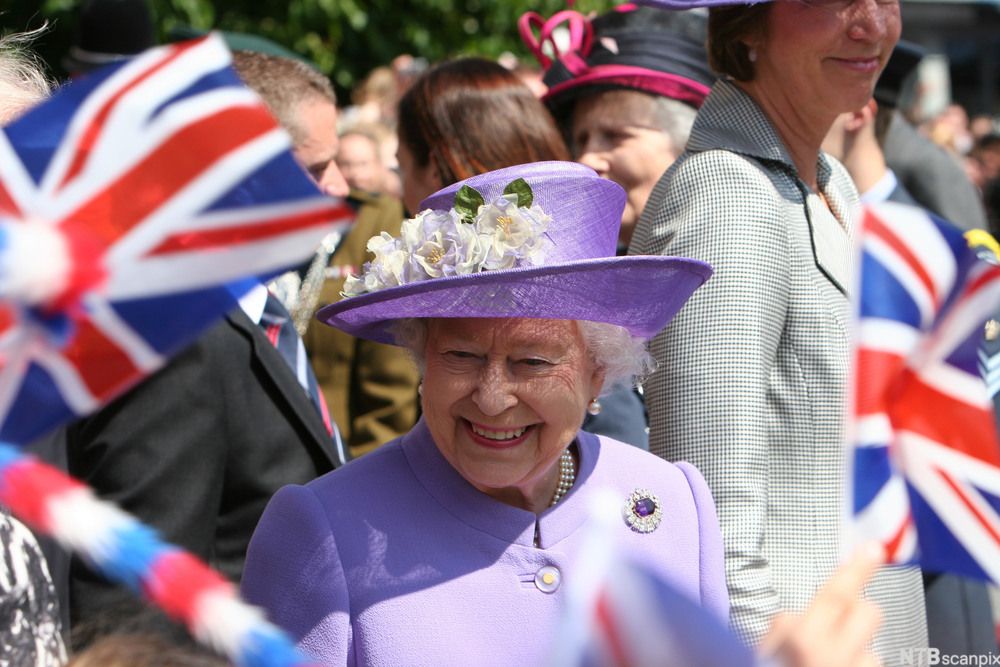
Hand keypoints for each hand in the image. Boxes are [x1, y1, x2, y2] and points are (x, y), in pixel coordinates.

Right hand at [758, 543, 884, 666]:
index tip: (873, 548)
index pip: (837, 594)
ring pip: (872, 646)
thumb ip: (783, 626)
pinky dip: (856, 666)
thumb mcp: (764, 650)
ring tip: (832, 660)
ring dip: (855, 649)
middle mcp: (834, 655)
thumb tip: (798, 613)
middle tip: (841, 622)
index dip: (857, 568)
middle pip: (869, 612)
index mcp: (803, 639)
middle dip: (859, 610)